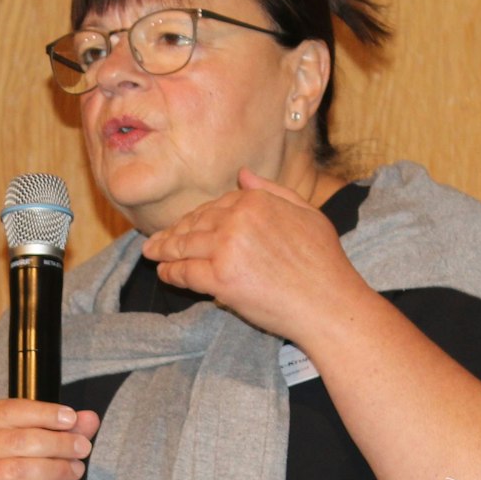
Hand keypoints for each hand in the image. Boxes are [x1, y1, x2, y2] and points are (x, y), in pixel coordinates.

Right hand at [0, 400, 98, 479]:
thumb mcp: (41, 453)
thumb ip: (63, 433)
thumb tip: (89, 419)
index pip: (7, 411)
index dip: (42, 413)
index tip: (71, 419)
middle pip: (16, 441)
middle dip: (57, 443)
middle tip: (82, 448)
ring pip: (18, 470)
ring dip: (55, 469)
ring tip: (75, 470)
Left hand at [141, 168, 368, 338]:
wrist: (328, 304)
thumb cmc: (323, 263)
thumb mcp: (307, 213)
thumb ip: (272, 192)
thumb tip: (242, 175)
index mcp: (257, 201)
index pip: (215, 206)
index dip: (197, 217)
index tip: (186, 225)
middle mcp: (238, 220)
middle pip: (195, 223)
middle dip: (175, 232)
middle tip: (157, 240)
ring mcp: (226, 248)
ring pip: (185, 245)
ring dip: (164, 250)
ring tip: (152, 253)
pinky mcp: (219, 278)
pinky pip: (184, 271)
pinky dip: (170, 271)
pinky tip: (164, 272)